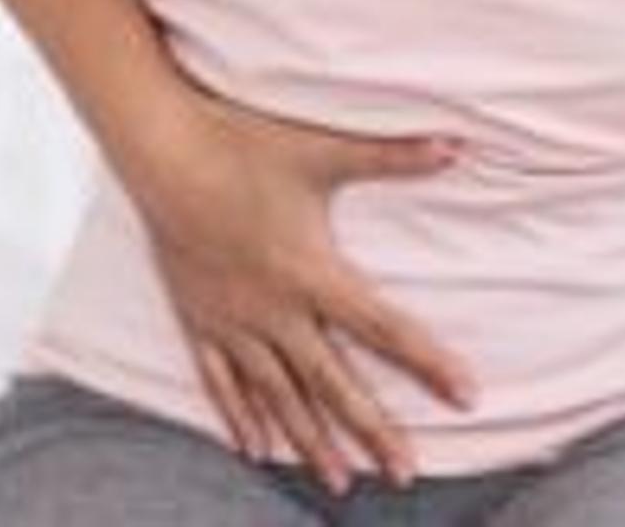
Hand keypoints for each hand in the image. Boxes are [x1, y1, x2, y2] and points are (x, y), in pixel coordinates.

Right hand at [125, 83, 478, 490]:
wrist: (159, 150)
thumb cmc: (242, 143)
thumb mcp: (324, 149)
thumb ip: (393, 156)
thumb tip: (457, 145)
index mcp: (311, 273)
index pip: (384, 329)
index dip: (428, 363)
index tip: (465, 396)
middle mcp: (273, 309)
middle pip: (332, 383)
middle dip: (372, 431)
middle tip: (406, 473)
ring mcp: (231, 320)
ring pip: (278, 396)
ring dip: (311, 440)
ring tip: (341, 481)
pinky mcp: (197, 319)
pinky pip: (221, 381)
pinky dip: (241, 418)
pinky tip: (257, 450)